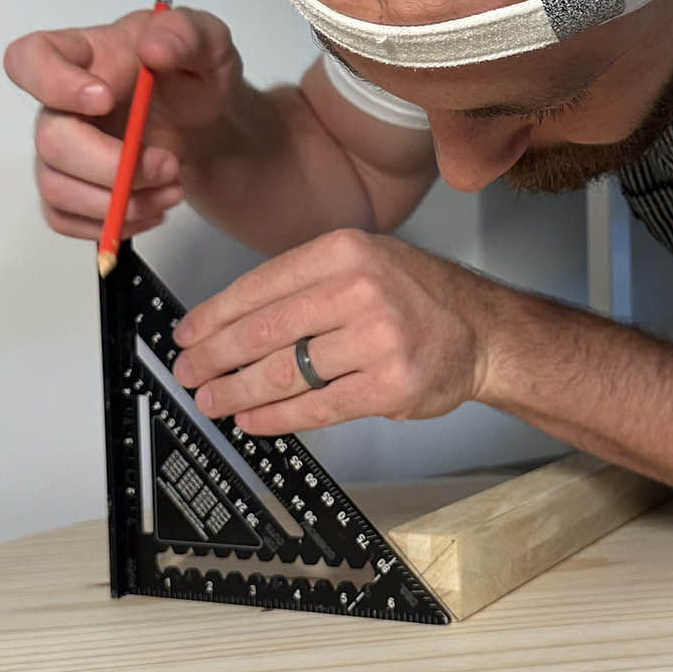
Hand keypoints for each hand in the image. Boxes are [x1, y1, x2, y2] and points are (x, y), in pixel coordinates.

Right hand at [3, 7, 243, 241]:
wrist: (204, 120)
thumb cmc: (192, 75)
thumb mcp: (207, 42)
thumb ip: (185, 34)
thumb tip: (153, 49)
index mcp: (82, 55)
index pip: (29, 59)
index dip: (52, 82)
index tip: (104, 97)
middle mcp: (60, 104)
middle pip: (51, 142)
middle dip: (113, 166)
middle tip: (168, 164)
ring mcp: (62, 150)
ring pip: (58, 190)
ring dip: (121, 203)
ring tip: (173, 188)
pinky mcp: (72, 188)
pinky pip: (67, 219)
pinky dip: (115, 224)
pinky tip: (154, 207)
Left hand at [171, 228, 501, 432]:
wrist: (484, 332)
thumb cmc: (418, 297)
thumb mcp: (366, 261)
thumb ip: (307, 283)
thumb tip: (233, 320)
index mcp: (346, 252)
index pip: (261, 286)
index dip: (214, 316)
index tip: (188, 335)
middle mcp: (360, 290)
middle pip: (264, 331)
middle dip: (215, 357)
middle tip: (189, 373)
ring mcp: (377, 340)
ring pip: (284, 372)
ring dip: (237, 392)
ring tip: (212, 400)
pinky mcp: (388, 386)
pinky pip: (316, 407)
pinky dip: (276, 417)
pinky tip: (253, 419)